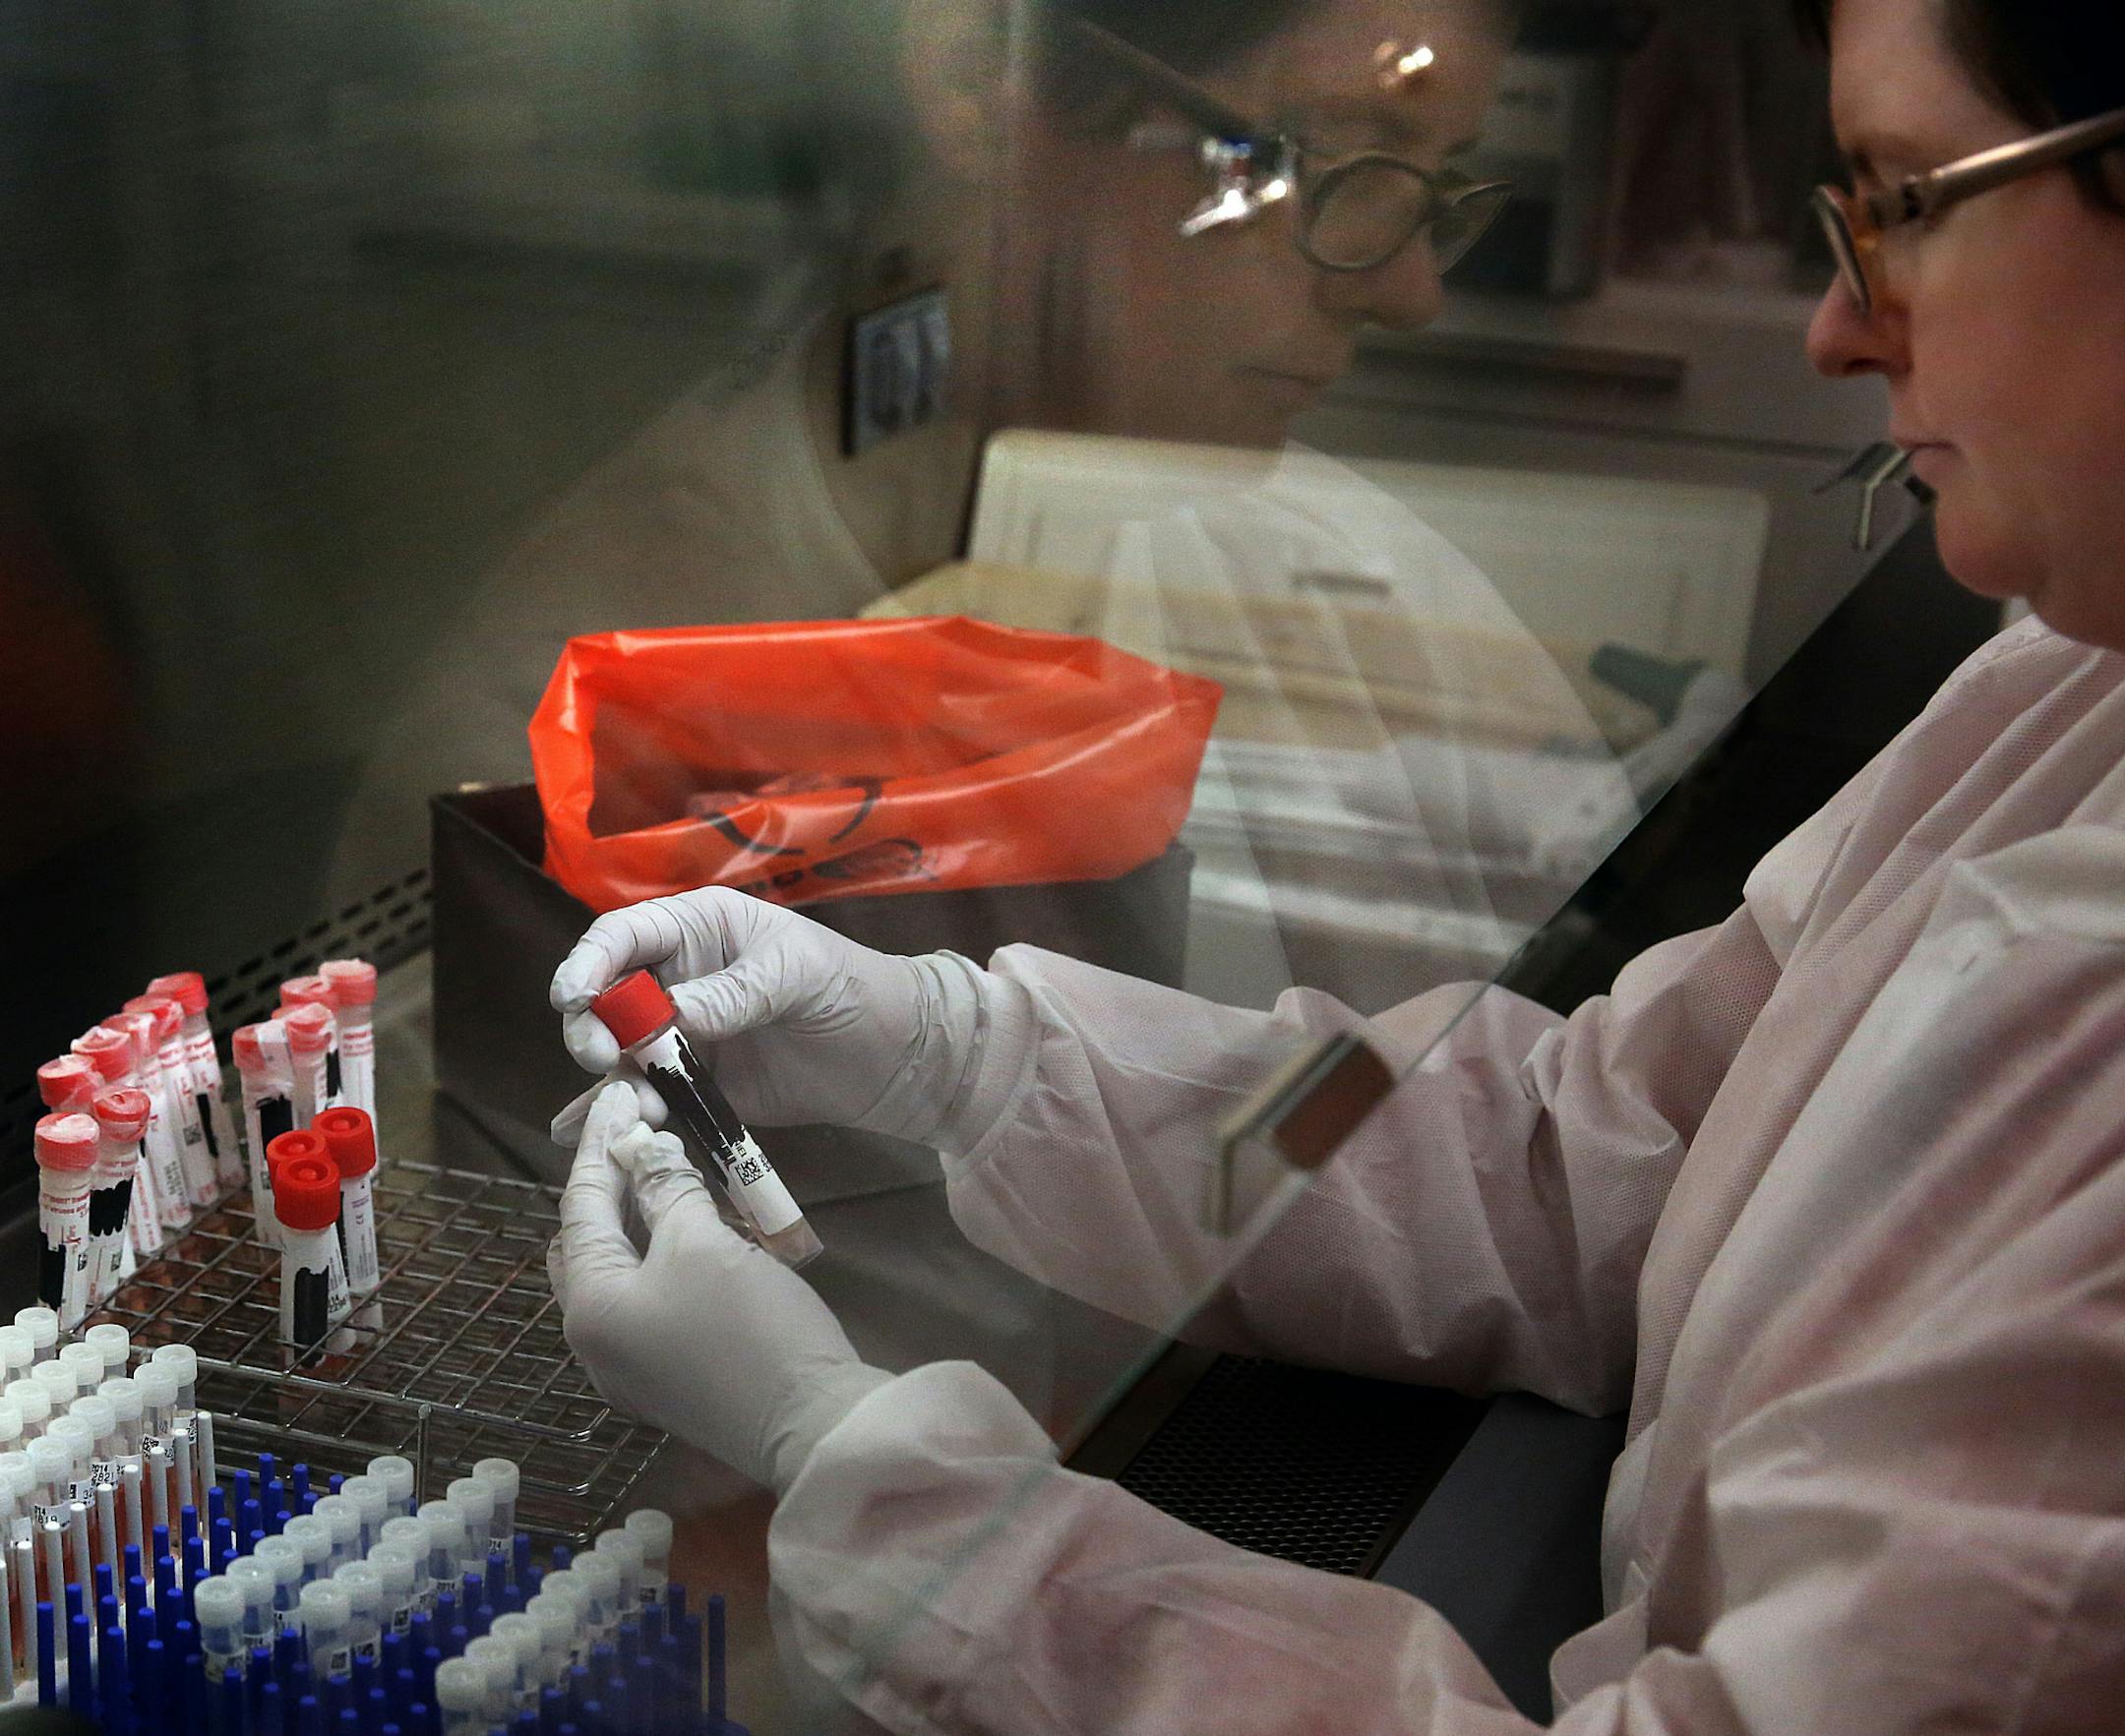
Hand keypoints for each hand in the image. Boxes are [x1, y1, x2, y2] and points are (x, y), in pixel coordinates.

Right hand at [547, 888, 977, 1146]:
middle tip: (604, 1058)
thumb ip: (736, 992)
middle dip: (592, 1026)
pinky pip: (650, 1097)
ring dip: (611, 1077)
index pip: (623, 936)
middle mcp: (679, 978)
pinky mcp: (699, 1086)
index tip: (572, 996)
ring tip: (629, 1103)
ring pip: (620, 1053)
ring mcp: (685, 1035)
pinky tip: (603, 1133)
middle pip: (606, 998)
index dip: (589, 962)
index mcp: (699, 928)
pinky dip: (627, 1114)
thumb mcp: (798, 974)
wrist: (897, 1058)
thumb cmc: (852, 988)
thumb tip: (674, 1014)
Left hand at [547, 1082, 889, 1490]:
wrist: (814, 1425)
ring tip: (676, 1165)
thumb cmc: (749, 1331)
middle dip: (613, 1180)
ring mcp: (634, 1363)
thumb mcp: (704, 1244)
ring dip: (645, 1214)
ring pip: (624, 1268)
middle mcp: (596, 1339)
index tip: (622, 1092)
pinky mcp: (673, 1373)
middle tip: (645, 1130)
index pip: (581, 1203)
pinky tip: (700, 1222)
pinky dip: (667, 1251)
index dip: (602, 1140)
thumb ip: (667, 1190)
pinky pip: (653, 1295)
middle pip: (592, 1239)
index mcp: (589, 1305)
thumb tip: (646, 1152)